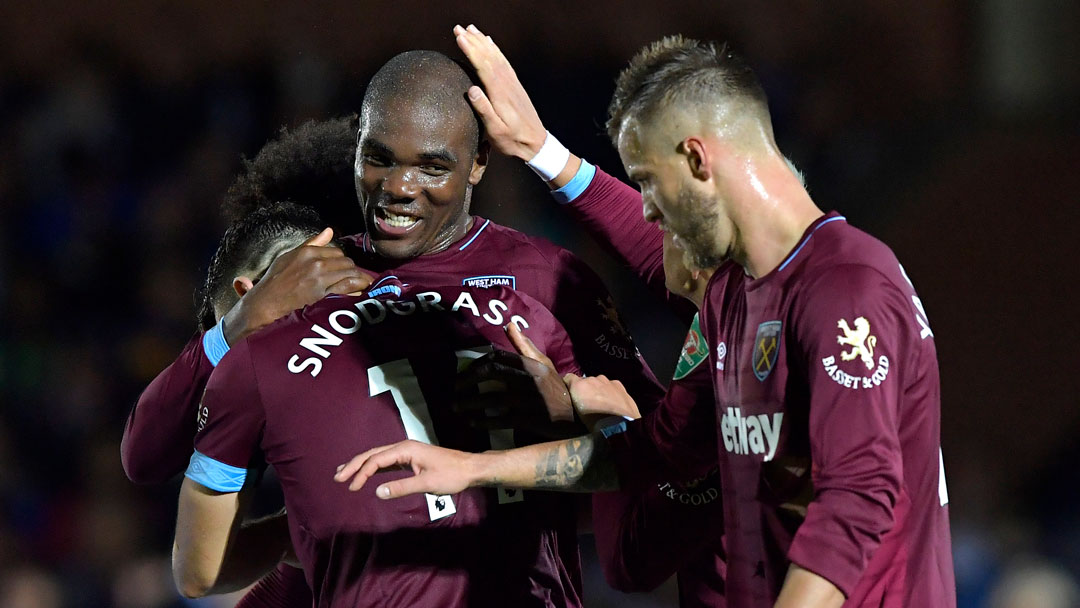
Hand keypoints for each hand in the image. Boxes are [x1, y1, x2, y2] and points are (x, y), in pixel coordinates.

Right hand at [222, 228, 372, 342]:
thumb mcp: (289, 257)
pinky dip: (356, 289)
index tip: (342, 269)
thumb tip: (329, 231)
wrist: (265, 304)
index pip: (336, 252)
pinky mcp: (322, 295)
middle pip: (346, 262)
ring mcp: (319, 279)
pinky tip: (359, 292)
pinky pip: (347, 288)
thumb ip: (312, 243)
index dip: (341, 261)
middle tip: (352, 278)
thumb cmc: (275, 281)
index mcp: (307, 252)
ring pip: (350, 274)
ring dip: (357, 279)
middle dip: (351, 270)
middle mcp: (315, 263)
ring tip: (361, 285)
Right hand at [334, 440, 476, 498]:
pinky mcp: (410, 459)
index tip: (352, 488)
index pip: (376, 460)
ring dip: (361, 465)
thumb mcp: (426, 483)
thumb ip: (401, 487)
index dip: (361, 473)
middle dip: (354, 465)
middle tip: (337, 477)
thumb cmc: (451, 474)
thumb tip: (377, 492)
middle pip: (373, 454)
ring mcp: (406, 452)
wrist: (469, 468)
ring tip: (344, 473)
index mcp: (405, 449)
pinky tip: (366, 473)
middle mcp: (403, 447)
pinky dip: (373, 467)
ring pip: (378, 457)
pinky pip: (386, 462)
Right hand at [453, 24, 546, 160]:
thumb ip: (484, 110)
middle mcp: (507, 83)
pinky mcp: (515, 85)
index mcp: (499, 93)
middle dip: (473, 40)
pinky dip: (495, 49)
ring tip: (471, 29)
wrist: (536, 144)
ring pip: (497, 56)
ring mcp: (512, 83)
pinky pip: (504, 61)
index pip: (483, 65)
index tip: (459, 37)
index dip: (471, 50)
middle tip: (458, 28)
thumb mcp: (495, 131)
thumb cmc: (512, 140)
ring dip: (483, 41)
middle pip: (489, 56)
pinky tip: (490, 43)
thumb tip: (471, 89)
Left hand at [455, 324, 580, 437]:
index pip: (497, 356)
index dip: (477, 363)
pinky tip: (472, 422)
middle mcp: (528, 379)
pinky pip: (499, 419)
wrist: (574, 415)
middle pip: (491, 372)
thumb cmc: (555, 388)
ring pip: (491, 398)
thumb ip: (525, 346)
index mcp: (530, 364)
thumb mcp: (544, 363)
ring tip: (456, 407)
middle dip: (468, 379)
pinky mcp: (527, 419)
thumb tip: (509, 324)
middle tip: (455, 389)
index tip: (466, 372)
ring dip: (469, 403)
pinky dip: (482, 421)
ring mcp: (527, 400)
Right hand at [564, 373, 640, 430]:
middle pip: (585, 381)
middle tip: (589, 402)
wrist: (619, 423)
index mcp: (579, 385)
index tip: (571, 393)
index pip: (568, 378)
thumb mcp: (578, 413)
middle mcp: (592, 379)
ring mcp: (606, 381)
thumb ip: (576, 400)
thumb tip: (576, 398)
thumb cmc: (594, 421)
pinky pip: (611, 385)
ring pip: (599, 382)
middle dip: (586, 389)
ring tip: (603, 403)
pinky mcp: (618, 384)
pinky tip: (613, 402)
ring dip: (599, 390)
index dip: (569, 385)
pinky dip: (610, 391)